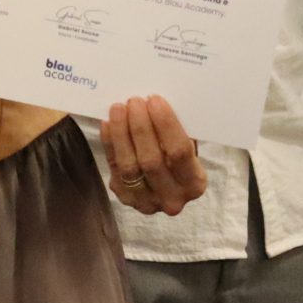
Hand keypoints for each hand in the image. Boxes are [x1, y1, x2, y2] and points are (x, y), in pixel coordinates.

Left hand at [105, 95, 205, 214]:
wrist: (167, 189)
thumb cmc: (181, 160)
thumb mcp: (190, 149)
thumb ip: (179, 132)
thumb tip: (157, 104)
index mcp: (194, 183)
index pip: (180, 151)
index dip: (166, 125)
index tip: (155, 101)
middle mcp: (172, 198)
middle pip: (152, 160)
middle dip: (141, 127)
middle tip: (135, 101)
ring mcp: (146, 201)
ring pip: (129, 166)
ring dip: (122, 133)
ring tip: (119, 108)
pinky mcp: (124, 197)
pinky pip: (114, 168)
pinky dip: (110, 143)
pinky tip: (108, 123)